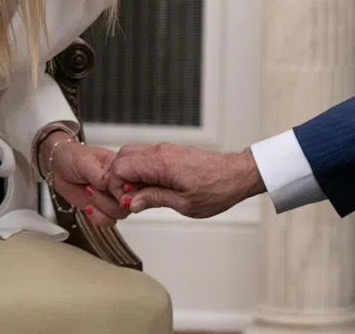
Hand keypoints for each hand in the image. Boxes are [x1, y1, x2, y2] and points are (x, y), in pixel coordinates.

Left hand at [41, 132, 128, 226]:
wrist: (57, 167)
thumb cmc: (73, 157)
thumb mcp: (86, 162)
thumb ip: (101, 175)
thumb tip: (112, 184)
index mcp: (121, 169)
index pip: (134, 185)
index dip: (124, 191)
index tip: (109, 188)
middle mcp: (118, 185)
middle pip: (128, 203)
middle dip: (108, 200)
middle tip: (92, 188)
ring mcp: (110, 197)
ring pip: (119, 214)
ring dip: (101, 208)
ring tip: (88, 192)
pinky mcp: (100, 207)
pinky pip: (108, 221)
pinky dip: (97, 217)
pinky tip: (88, 207)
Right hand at [104, 142, 264, 217]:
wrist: (237, 174)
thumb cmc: (218, 189)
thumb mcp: (185, 204)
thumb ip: (154, 199)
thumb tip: (131, 202)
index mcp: (162, 163)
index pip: (120, 167)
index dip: (117, 187)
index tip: (128, 202)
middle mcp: (161, 151)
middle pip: (121, 157)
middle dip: (119, 179)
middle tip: (132, 199)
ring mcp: (166, 149)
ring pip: (132, 154)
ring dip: (129, 174)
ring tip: (142, 194)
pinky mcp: (171, 152)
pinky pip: (146, 156)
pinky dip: (140, 170)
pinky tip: (151, 187)